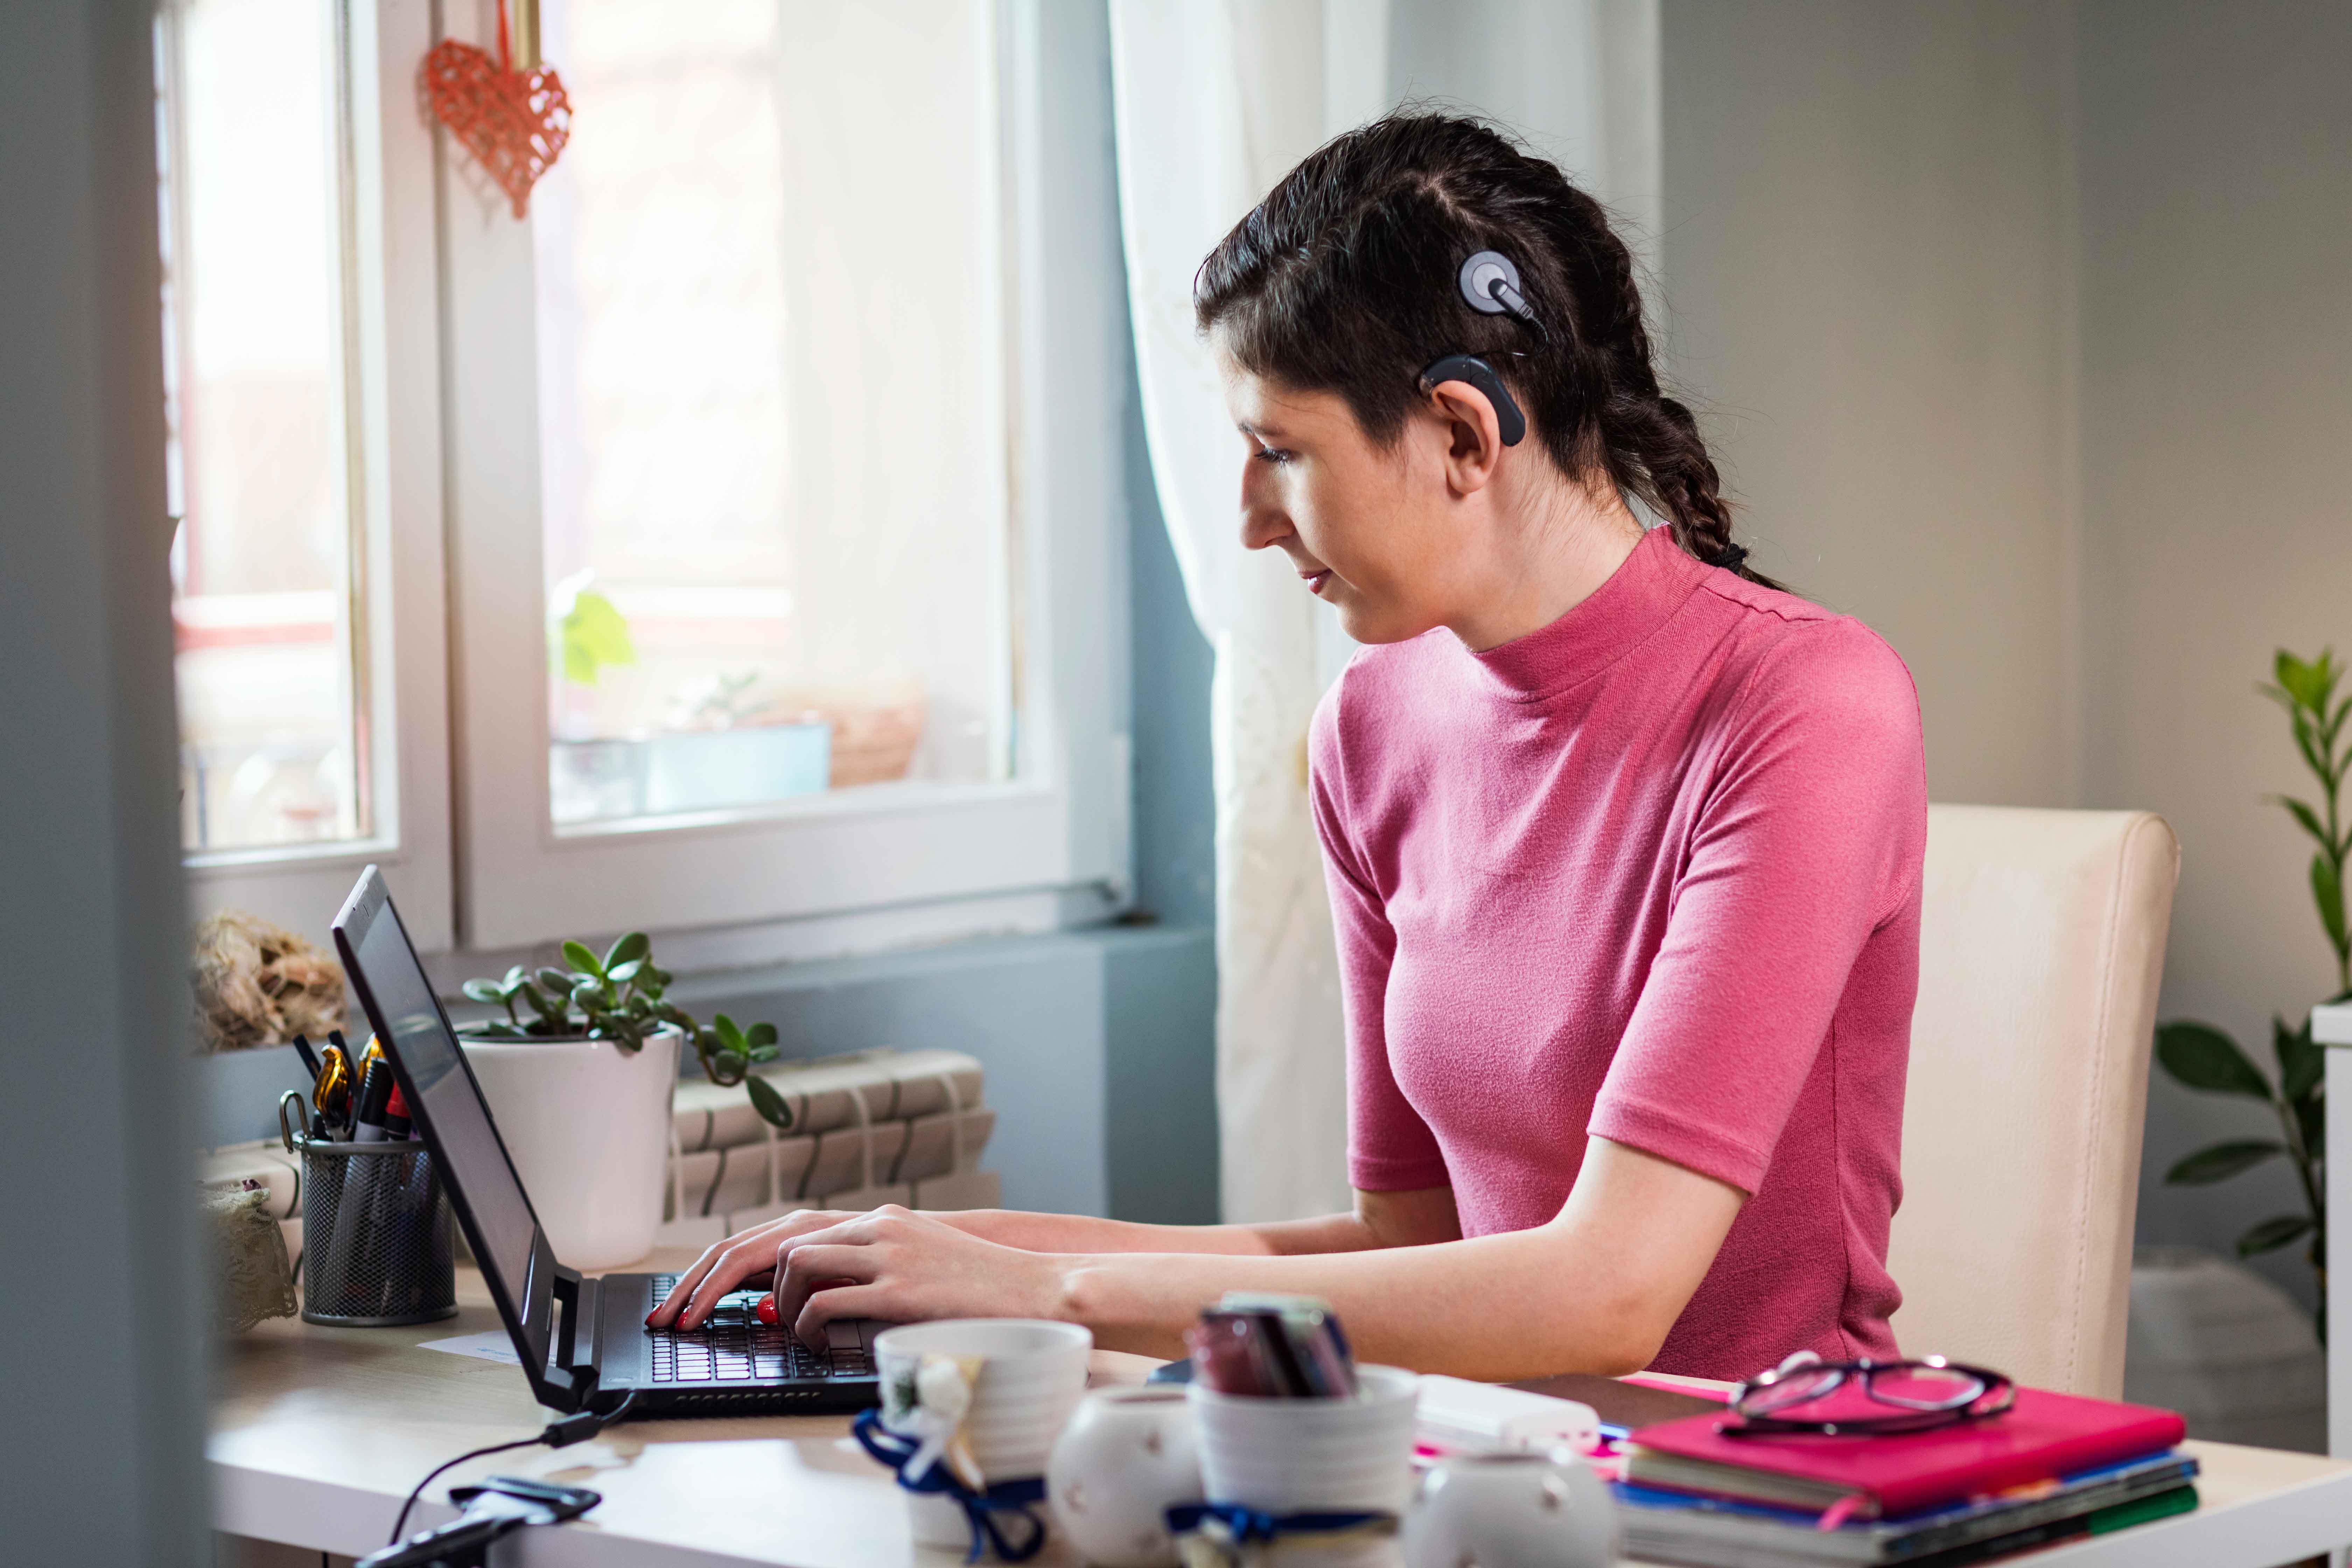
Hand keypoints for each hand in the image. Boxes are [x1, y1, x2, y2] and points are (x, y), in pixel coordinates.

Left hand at [690, 1204, 1068, 1346]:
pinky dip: (810, 1325)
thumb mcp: (916, 1263)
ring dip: (780, 1303)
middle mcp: (874, 1227)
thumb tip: (810, 1300)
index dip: (731, 1265)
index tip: (696, 1298)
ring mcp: (887, 1254)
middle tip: (686, 1320)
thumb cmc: (975, 1286)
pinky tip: (817, 1338)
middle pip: (773, 1244)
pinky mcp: (898, 1288)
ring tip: (791, 1328)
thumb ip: (866, 1271)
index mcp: (875, 1220)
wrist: (1032, 1288)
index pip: (783, 1233)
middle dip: (718, 1283)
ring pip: (796, 1266)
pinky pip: (828, 1304)